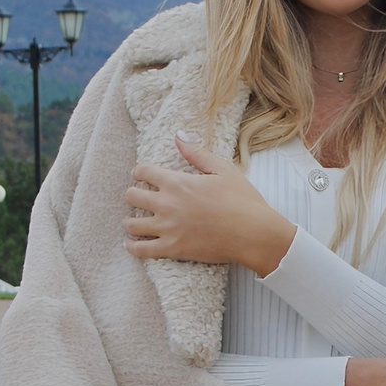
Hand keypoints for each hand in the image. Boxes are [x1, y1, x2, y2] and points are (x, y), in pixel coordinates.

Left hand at [125, 135, 296, 274]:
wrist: (253, 234)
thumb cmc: (242, 201)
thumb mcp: (222, 169)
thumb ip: (197, 153)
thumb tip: (179, 135)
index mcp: (177, 182)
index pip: (142, 171)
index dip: (141, 172)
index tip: (143, 176)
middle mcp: (167, 204)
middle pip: (131, 196)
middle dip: (133, 195)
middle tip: (140, 198)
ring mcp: (167, 228)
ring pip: (131, 224)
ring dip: (131, 221)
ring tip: (135, 222)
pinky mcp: (172, 250)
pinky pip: (141, 250)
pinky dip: (133, 247)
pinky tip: (132, 244)